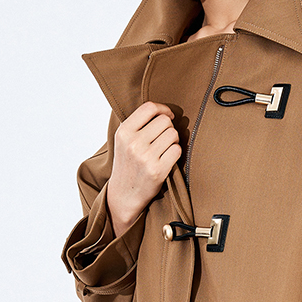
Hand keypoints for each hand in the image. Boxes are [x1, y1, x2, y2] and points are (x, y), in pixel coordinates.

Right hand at [106, 101, 181, 236]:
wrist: (124, 194)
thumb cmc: (127, 163)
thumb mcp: (124, 140)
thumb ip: (138, 123)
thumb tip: (164, 110)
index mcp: (123, 132)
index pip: (149, 107)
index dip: (163, 109)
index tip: (167, 115)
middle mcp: (133, 143)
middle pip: (165, 121)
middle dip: (168, 127)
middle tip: (163, 138)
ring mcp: (145, 157)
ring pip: (173, 134)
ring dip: (173, 140)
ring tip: (164, 149)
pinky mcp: (157, 170)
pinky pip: (177, 150)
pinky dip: (176, 153)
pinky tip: (167, 159)